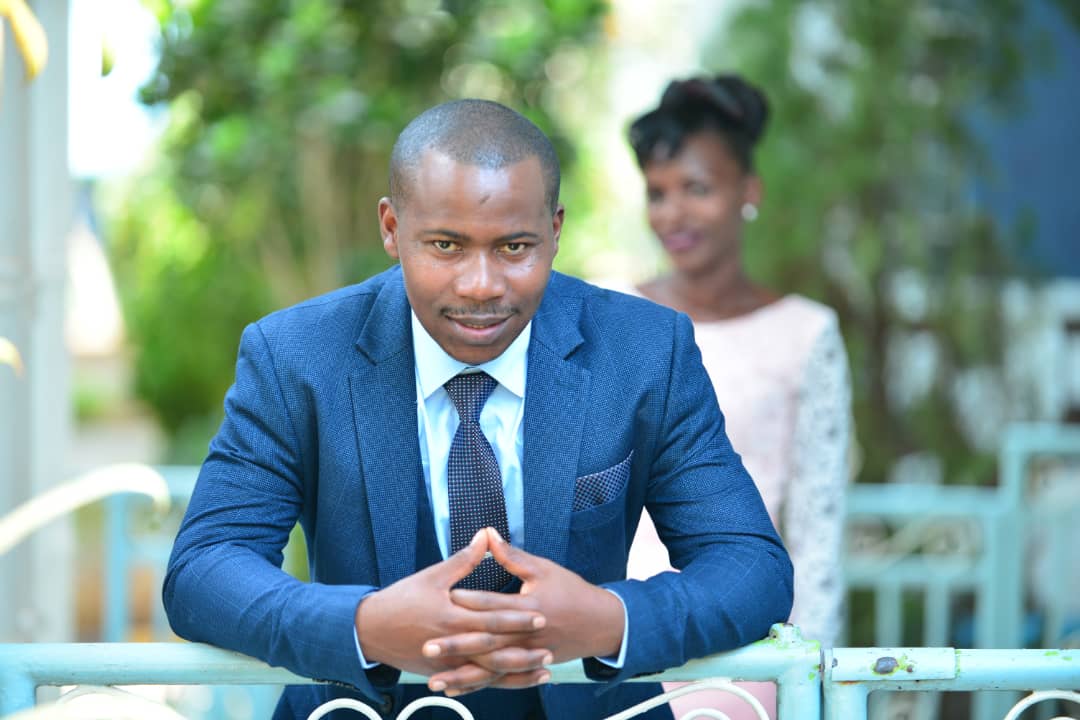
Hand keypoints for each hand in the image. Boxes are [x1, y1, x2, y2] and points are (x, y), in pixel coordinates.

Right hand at [354, 529, 551, 692]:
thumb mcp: (432, 576)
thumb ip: (464, 559)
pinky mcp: (442, 673)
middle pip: (495, 649)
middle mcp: (452, 643)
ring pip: (488, 671)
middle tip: (550, 647)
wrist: (370, 630)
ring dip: (517, 672)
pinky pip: (474, 682)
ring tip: (544, 671)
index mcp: (451, 616)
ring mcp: (447, 663)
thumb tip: (486, 534)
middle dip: (524, 649)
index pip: (492, 618)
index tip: (541, 615)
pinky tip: (515, 682)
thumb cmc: (401, 599)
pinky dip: (496, 683)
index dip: (518, 617)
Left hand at [426, 528, 624, 689]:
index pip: (494, 605)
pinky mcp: (528, 666)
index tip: (443, 599)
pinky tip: (456, 688)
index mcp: (530, 607)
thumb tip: (487, 533)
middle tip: (428, 646)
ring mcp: (527, 654)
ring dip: (462, 674)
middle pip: (487, 641)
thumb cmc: (571, 592)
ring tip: (435, 680)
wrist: (600, 624)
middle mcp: (527, 635)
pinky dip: (477, 685)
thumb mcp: (543, 569)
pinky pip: (499, 679)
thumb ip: (512, 555)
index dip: (469, 601)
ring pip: (490, 668)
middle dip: (457, 645)